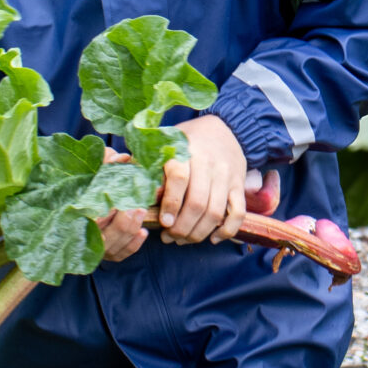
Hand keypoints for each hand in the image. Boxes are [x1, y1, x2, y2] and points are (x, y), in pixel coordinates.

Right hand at [95, 149, 147, 262]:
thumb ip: (106, 164)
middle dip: (125, 222)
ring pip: (117, 247)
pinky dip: (133, 244)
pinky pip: (123, 253)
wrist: (84, 196)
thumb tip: (122, 158)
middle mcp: (85, 237)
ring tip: (141, 212)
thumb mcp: (95, 170)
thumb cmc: (90, 182)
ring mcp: (98, 248)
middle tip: (137, 206)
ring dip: (131, 230)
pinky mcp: (109, 253)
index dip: (108, 214)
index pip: (94, 222)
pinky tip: (143, 232)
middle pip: (108, 236)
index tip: (121, 202)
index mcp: (77, 218)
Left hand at [156, 113, 247, 244]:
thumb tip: (129, 188)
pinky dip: (226, 230)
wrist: (225, 128)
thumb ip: (149, 163)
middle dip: (182, 227)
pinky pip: (237, 213)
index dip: (170, 203)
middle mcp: (208, 163)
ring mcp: (226, 176)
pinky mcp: (239, 185)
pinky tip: (212, 238)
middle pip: (197, 202)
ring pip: (215, 212)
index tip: (163, 223)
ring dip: (198, 232)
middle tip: (169, 237)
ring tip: (183, 239)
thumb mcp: (166, 142)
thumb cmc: (187, 140)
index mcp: (185, 150)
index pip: (179, 178)